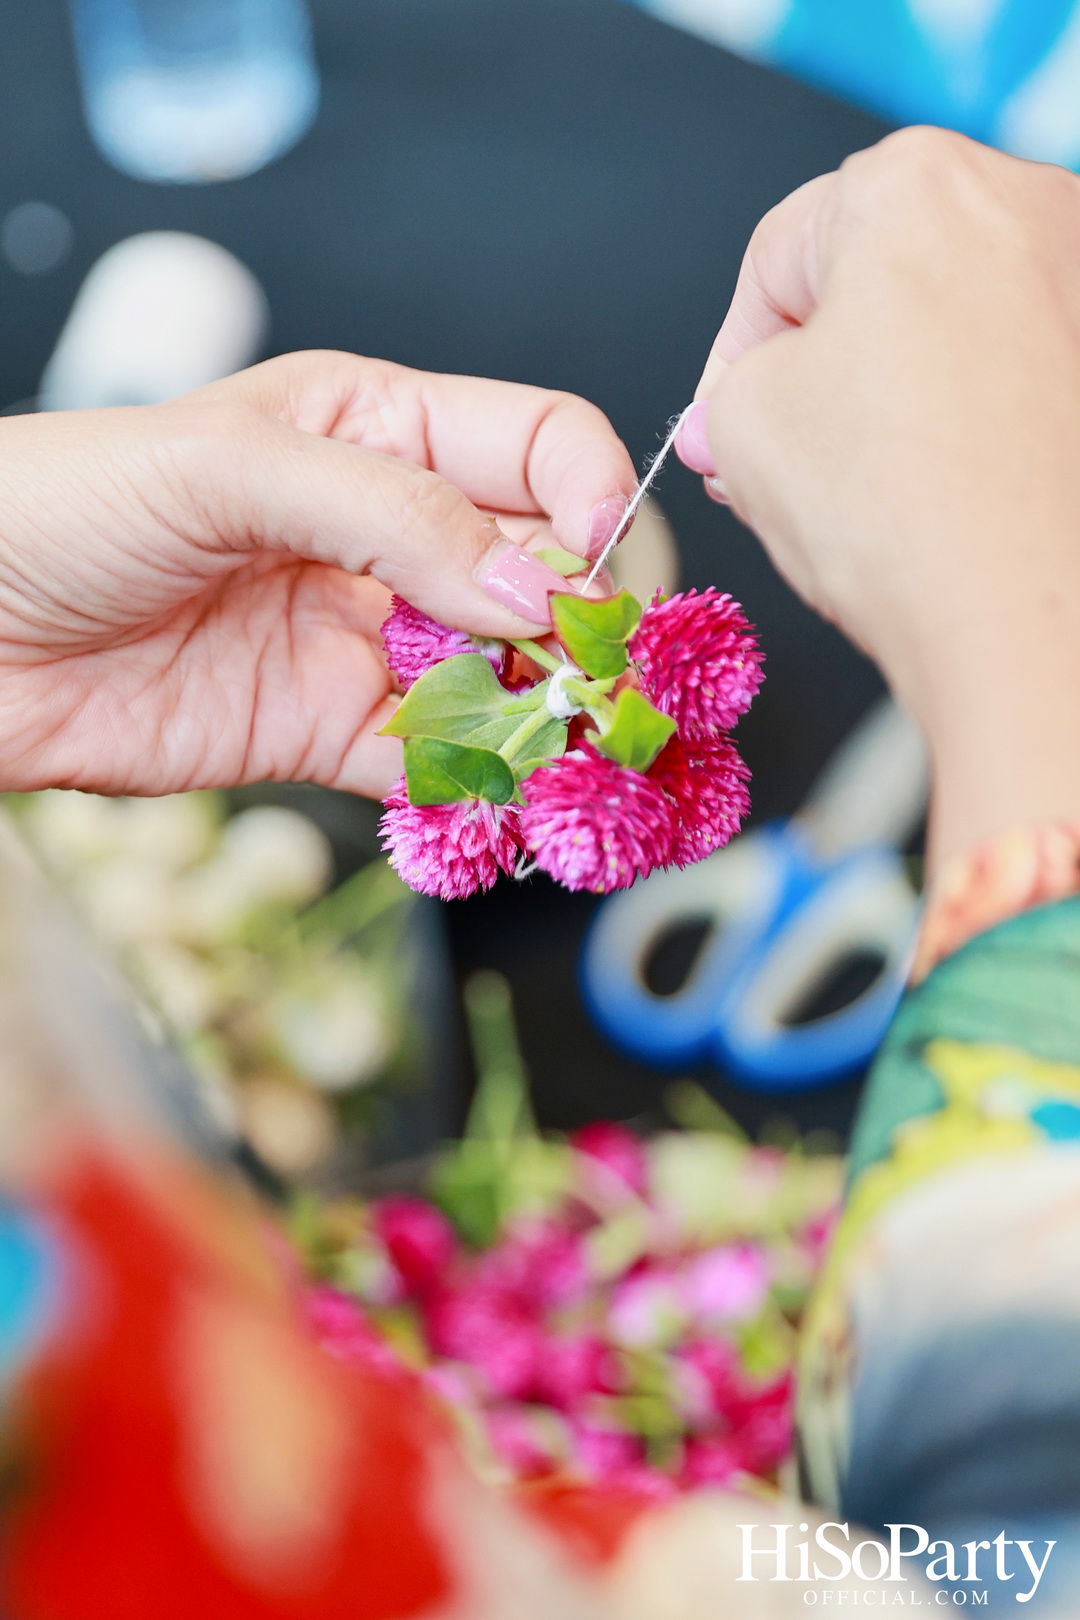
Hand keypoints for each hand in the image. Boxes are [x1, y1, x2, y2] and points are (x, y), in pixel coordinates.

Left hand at [0, 351, 634, 798]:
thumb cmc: (63, 507)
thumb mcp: (231, 467)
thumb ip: (394, 515)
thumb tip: (534, 588)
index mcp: (376, 430)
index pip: (539, 447)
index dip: (592, 499)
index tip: (603, 567)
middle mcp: (389, 535)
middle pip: (539, 573)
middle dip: (591, 625)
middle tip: (614, 681)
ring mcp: (364, 638)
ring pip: (502, 678)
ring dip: (554, 717)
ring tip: (591, 757)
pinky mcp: (326, 734)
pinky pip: (431, 765)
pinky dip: (480, 788)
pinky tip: (511, 803)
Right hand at [678, 128, 1079, 865]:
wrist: (1026, 615)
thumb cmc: (910, 512)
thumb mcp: (740, 428)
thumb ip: (720, 399)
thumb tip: (723, 415)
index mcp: (912, 185)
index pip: (776, 259)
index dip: (729, 356)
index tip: (717, 420)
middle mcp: (1019, 204)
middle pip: (871, 278)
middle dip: (812, 370)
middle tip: (774, 455)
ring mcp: (1079, 282)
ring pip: (945, 325)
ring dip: (887, 393)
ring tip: (855, 487)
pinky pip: (1010, 370)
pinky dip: (964, 417)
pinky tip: (930, 490)